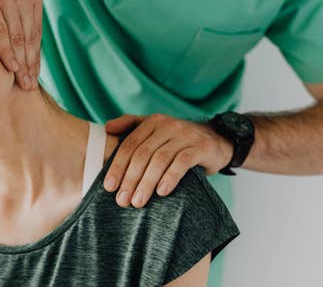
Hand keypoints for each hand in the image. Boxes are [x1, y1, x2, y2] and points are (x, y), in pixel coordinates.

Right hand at [0, 0, 43, 89]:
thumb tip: (18, 16)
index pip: (37, 30)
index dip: (36, 53)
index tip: (36, 70)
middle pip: (31, 38)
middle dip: (32, 64)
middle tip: (32, 85)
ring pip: (19, 38)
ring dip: (22, 63)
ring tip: (23, 82)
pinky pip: (0, 31)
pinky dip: (7, 51)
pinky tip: (10, 66)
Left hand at [103, 114, 233, 207]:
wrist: (216, 140)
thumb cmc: (178, 141)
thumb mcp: (155, 130)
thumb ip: (131, 126)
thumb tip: (107, 127)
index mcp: (152, 122)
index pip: (130, 145)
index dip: (117, 166)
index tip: (109, 187)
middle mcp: (167, 125)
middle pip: (143, 153)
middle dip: (130, 178)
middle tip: (122, 200)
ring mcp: (185, 135)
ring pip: (160, 159)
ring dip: (147, 182)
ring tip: (138, 202)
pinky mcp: (200, 147)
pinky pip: (182, 162)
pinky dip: (170, 177)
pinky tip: (162, 192)